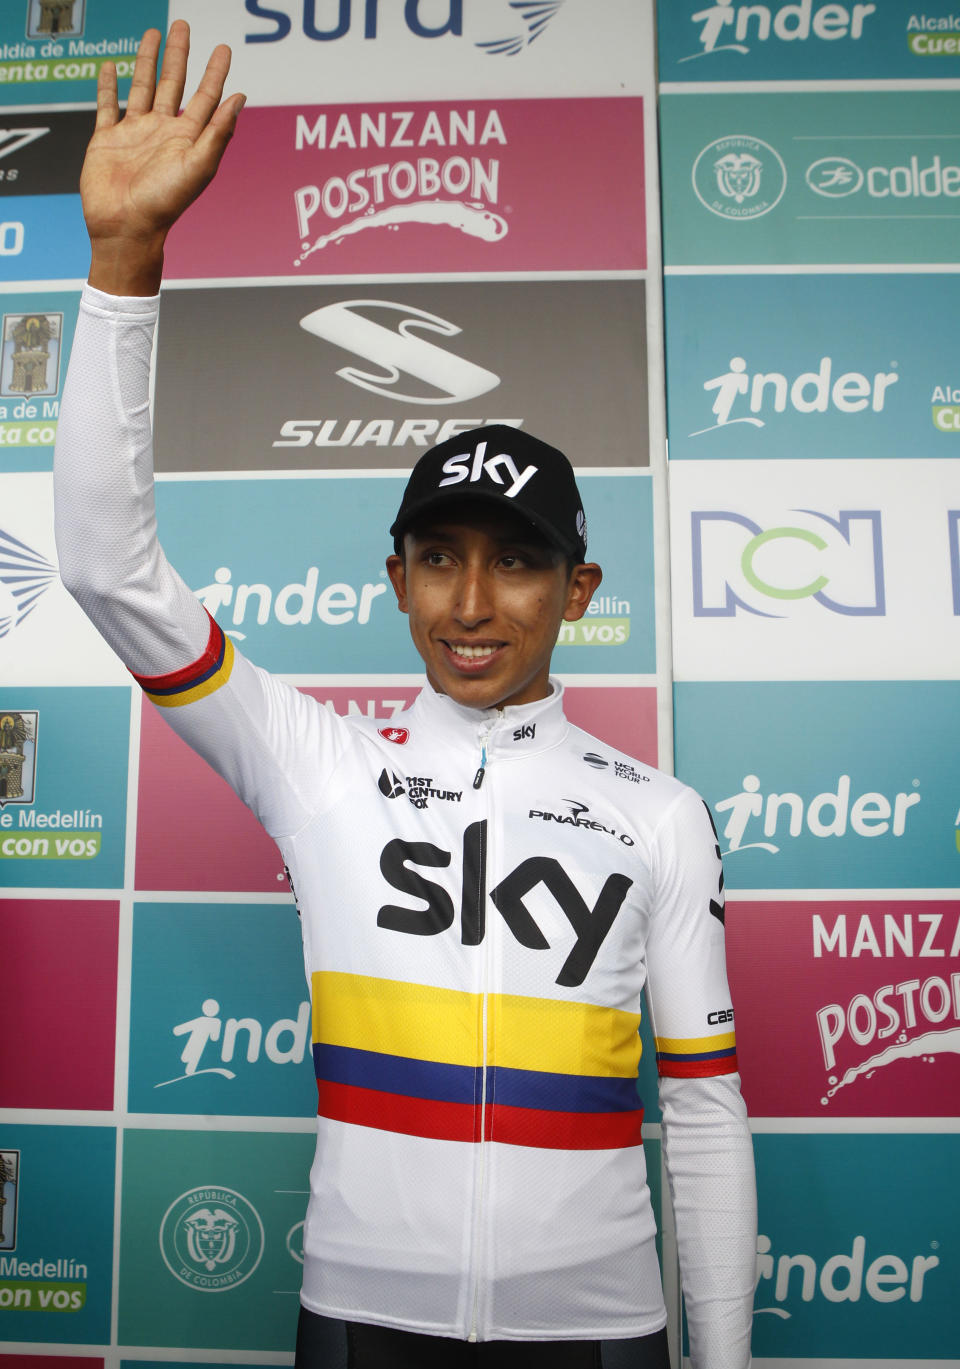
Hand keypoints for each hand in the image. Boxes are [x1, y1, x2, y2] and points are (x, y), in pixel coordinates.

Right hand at [82, 20, 244, 293]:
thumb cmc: (165, 203)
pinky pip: (107, 106)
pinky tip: (110, 68)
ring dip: (147, 61)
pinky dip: (107, 86)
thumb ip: (218, 131)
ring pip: (142, 87)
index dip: (215, 72)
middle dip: (180, 55)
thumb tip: (241, 97)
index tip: (223, 48)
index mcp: (187, 139)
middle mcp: (162, 133)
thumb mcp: (199, 166)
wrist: (126, 228)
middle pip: (173, 83)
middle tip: (183, 24)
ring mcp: (135, 134)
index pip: (206, 98)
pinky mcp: (107, 140)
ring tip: (152, 34)